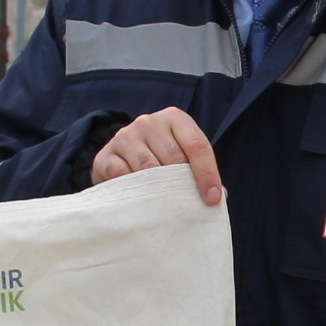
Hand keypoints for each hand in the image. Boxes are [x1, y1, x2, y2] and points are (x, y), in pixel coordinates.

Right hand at [94, 108, 223, 203]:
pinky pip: (124, 177)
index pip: (197, 145)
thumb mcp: (183, 159)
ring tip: (166, 207)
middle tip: (187, 206)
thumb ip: (201, 173)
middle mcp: (149, 122)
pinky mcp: (106, 156)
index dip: (207, 174)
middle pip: (173, 157)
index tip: (212, 199)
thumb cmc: (161, 161)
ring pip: (148, 168)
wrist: (120, 159)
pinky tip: (141, 200)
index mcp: (174, 118)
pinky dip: (135, 192)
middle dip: (183, 185)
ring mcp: (125, 136)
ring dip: (159, 190)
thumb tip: (219, 197)